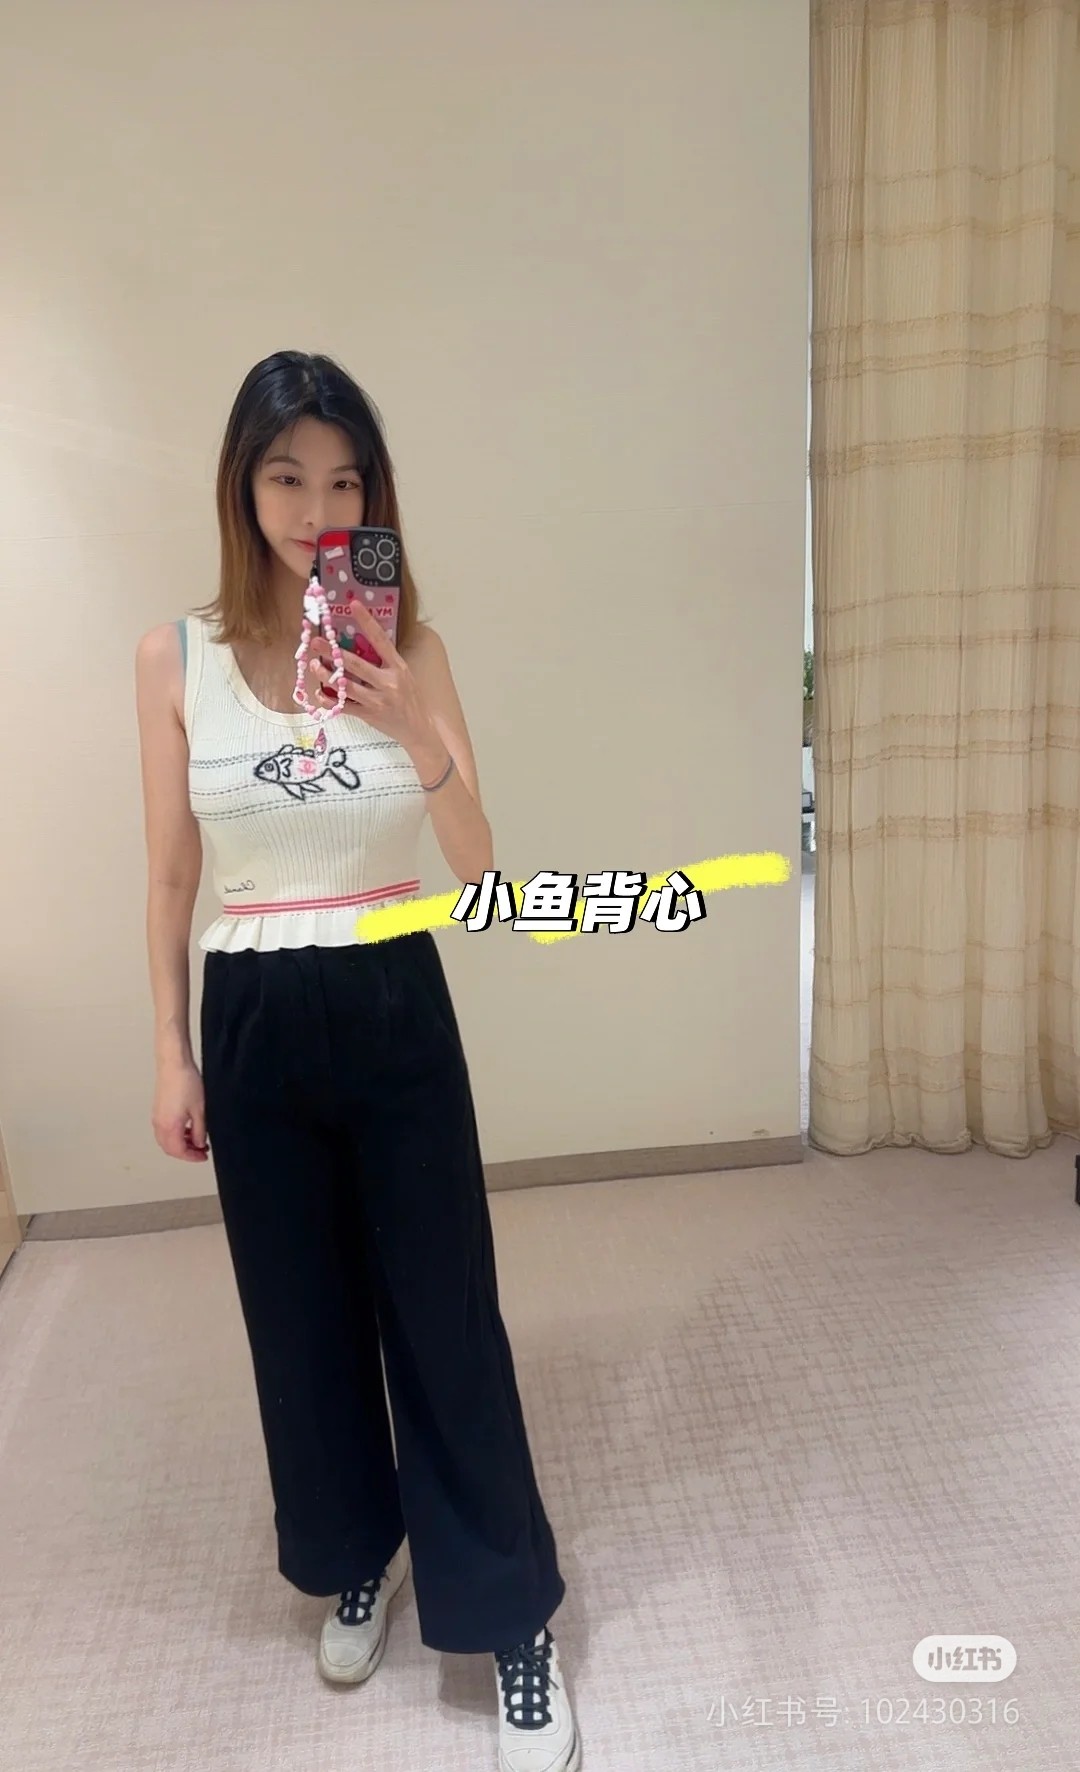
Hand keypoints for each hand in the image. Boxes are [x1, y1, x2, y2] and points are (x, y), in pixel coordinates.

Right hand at [152, 1059, 208, 1161]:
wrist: (174, 1064)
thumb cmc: (186, 1081)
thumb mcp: (200, 1110)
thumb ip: (200, 1131)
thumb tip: (199, 1143)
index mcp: (170, 1126)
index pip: (179, 1151)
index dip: (192, 1157)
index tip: (203, 1156)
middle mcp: (160, 1124)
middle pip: (170, 1149)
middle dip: (186, 1153)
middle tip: (200, 1151)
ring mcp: (157, 1116)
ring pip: (166, 1140)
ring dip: (180, 1144)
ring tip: (196, 1139)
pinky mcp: (158, 1109)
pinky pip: (164, 1130)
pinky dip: (175, 1135)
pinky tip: (187, 1128)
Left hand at [310, 602, 437, 754]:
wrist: (419, 730)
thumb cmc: (410, 699)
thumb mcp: (404, 675)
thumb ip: (385, 661)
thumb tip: (361, 641)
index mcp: (398, 667)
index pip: (381, 639)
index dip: (367, 621)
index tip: (353, 605)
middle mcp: (388, 682)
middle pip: (355, 664)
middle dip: (332, 652)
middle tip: (316, 641)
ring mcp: (378, 700)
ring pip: (345, 686)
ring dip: (326, 675)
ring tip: (314, 665)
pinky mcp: (369, 716)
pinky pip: (344, 707)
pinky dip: (329, 700)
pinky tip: (319, 693)